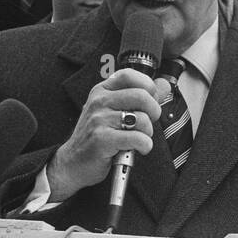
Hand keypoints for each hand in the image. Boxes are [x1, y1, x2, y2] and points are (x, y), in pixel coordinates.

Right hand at [46, 69, 162, 200]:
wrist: (73, 163)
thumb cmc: (96, 136)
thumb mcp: (114, 111)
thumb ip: (140, 97)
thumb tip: (164, 84)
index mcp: (102, 91)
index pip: (129, 75)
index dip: (147, 86)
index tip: (149, 100)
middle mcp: (99, 102)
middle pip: (141, 96)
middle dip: (154, 112)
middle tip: (147, 124)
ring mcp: (99, 120)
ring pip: (142, 119)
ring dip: (148, 133)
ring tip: (138, 138)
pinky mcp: (102, 139)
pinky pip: (137, 138)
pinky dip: (144, 146)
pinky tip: (138, 148)